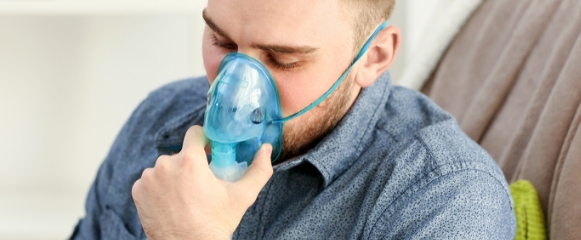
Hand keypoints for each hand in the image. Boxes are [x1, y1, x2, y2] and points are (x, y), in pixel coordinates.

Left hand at [132, 125, 272, 239]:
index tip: (209, 154)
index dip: (204, 141)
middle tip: (201, 183)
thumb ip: (259, 170)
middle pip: (181, 153)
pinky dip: (160, 188)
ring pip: (165, 167)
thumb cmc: (216, 223)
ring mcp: (149, 179)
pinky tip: (171, 201)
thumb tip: (266, 149)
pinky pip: (151, 181)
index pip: (195, 133)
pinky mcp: (138, 191)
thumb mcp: (242, 196)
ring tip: (186, 195)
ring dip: (174, 175)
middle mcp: (165, 165)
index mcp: (189, 161)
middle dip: (191, 164)